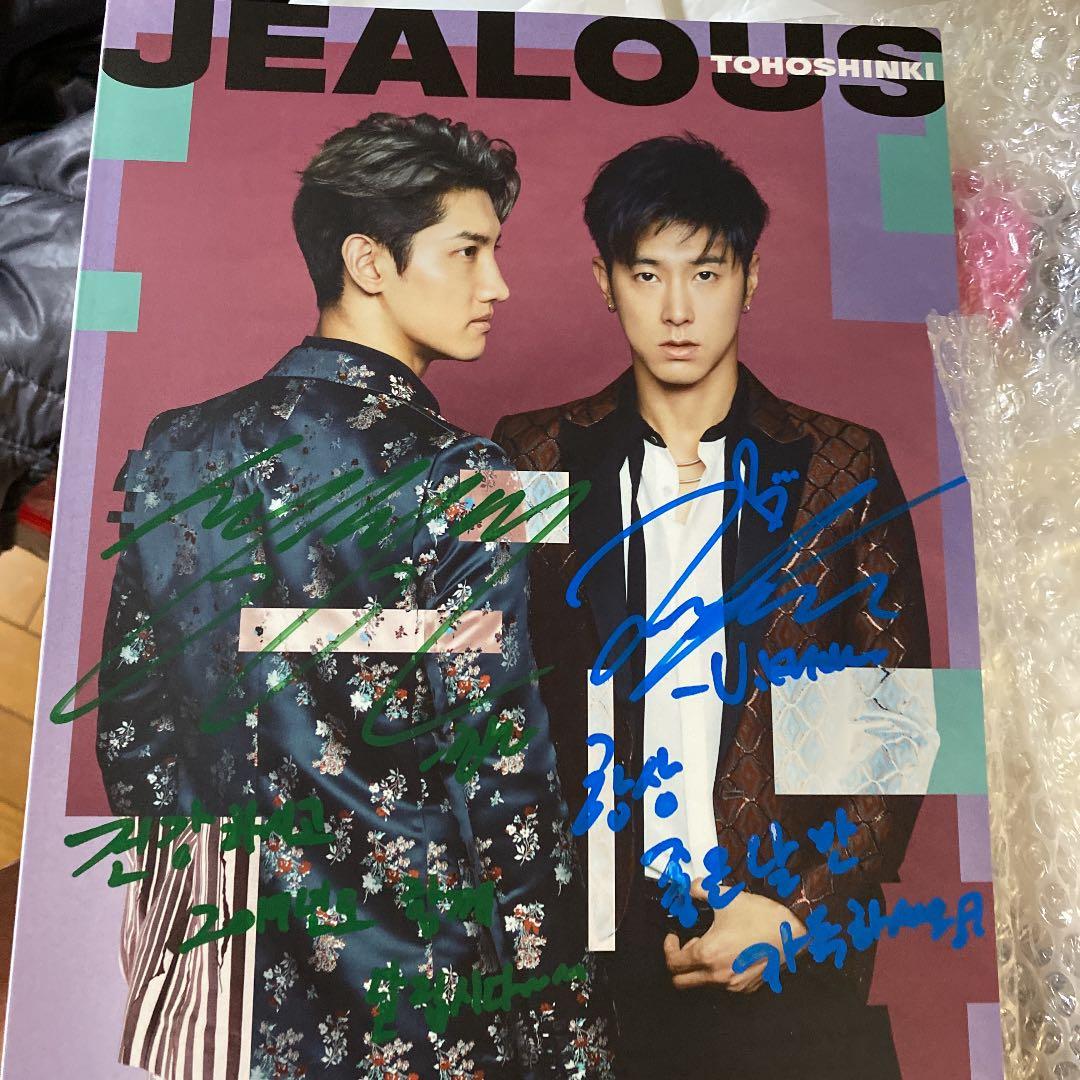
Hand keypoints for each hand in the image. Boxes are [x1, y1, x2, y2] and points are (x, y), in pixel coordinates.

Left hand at [663, 879, 806, 993]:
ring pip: (703, 984)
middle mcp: (718, 975)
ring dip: (700, 967)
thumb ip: (701, 889)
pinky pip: (724, 985)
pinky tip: (729, 952)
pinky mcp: (747, 988)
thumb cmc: (760, 916)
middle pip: (681, 982)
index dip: (668, 947)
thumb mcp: (725, 896)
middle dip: (679, 964)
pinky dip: (718, 972)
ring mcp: (734, 985)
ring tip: (712, 944)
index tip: (673, 936)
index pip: (673, 963)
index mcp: (708, 954)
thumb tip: (690, 887)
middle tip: (689, 943)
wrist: (794, 932)